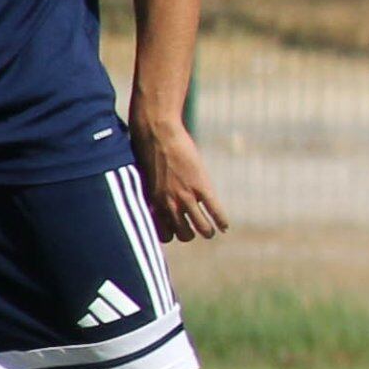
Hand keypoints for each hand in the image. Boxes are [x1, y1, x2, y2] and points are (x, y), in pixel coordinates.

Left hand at [130, 109, 225, 242]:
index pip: (164, 235)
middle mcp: (169, 204)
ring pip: (201, 228)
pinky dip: (221, 220)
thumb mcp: (143, 178)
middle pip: (183, 235)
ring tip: (211, 231)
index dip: (172, 235)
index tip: (177, 230)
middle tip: (194, 229)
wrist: (157, 132)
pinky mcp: (201, 185)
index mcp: (153, 204)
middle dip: (189, 234)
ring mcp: (186, 196)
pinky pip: (214, 210)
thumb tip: (151, 202)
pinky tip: (225, 226)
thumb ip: (150, 193)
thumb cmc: (145, 150)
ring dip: (207, 232)